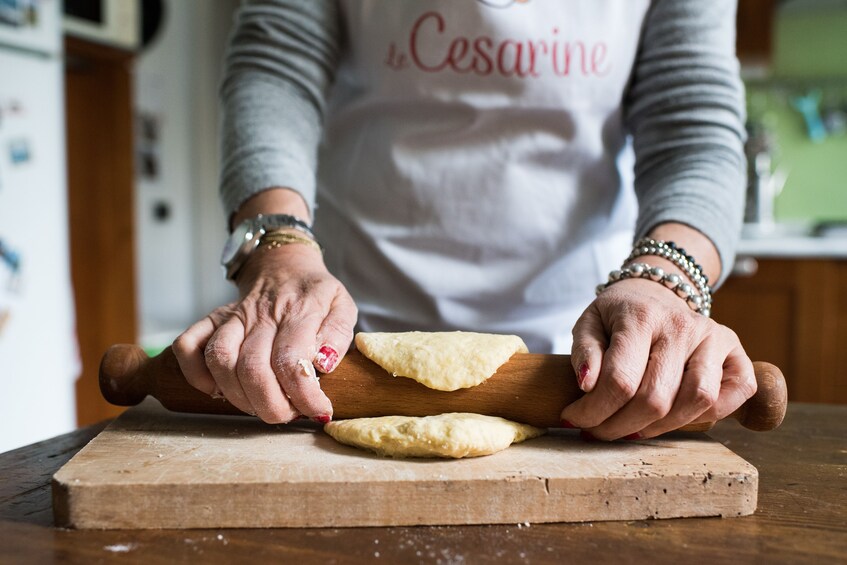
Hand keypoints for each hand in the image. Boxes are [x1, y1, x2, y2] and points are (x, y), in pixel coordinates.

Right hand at [172, 242, 356, 423]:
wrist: (283, 266)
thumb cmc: (315, 293)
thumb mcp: (342, 305)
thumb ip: (338, 334)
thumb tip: (323, 364)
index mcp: (298, 311)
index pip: (291, 360)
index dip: (304, 396)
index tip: (318, 411)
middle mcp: (261, 314)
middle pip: (252, 369)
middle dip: (271, 406)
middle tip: (289, 414)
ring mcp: (232, 317)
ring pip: (220, 361)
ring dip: (238, 397)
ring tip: (261, 406)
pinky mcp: (211, 320)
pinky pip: (187, 345)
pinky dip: (196, 375)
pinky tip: (219, 390)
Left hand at [561, 277, 755, 439]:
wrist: (656, 292)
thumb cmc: (619, 315)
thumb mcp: (589, 323)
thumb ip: (584, 351)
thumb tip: (587, 384)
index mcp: (642, 316)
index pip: (620, 379)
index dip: (594, 411)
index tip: (573, 419)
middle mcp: (683, 325)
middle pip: (655, 398)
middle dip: (619, 426)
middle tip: (598, 431)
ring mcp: (714, 338)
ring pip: (697, 401)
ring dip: (660, 428)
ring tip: (631, 429)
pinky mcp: (736, 352)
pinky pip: (733, 396)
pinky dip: (708, 416)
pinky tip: (675, 416)